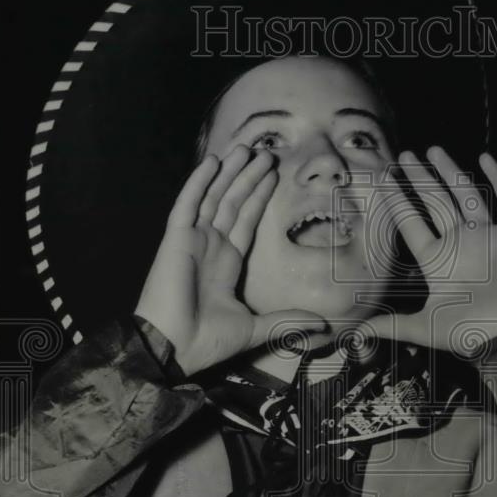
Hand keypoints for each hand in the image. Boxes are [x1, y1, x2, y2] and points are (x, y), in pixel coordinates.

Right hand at [135, 145, 325, 376]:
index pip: (246, 221)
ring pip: (213, 196)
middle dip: (248, 177)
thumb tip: (323, 325)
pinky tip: (213, 162)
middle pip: (232, 202)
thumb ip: (287, 321)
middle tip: (264, 152)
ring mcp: (192, 241)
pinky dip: (199, 182)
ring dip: (229, 172)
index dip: (259, 197)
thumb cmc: (207, 341)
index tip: (273, 175)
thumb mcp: (256, 329)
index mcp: (226, 264)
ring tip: (245, 147)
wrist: (173, 348)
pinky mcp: (176, 240)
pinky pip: (188, 204)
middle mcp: (210, 247)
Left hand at [366, 147, 496, 356]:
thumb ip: (389, 326)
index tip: (385, 177)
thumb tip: (352, 335)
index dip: (398, 200)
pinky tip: (485, 158)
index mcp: (437, 261)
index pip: (411, 223)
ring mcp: (487, 238)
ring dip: (451, 172)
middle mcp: (460, 244)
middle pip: (436, 203)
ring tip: (434, 149)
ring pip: (466, 196)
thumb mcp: (423, 328)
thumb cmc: (469, 333)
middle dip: (421, 179)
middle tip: (405, 155)